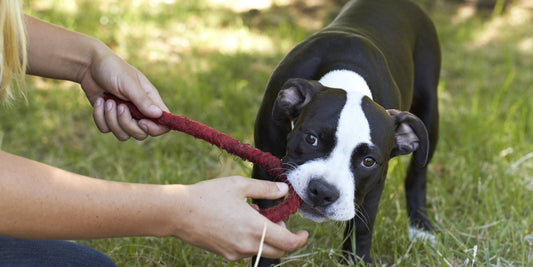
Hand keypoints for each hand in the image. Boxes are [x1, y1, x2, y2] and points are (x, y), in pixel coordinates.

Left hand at [81, 47, 168, 140]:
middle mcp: (139, 111)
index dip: (155, 128)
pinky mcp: (109, 118)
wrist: (89, 66)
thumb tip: (158, 115)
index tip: (142, 122)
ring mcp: (124, 116)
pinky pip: (106, 129)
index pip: (163, 123)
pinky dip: (99, 117)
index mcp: (150, 101)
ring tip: (108, 102)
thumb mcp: (128, 83)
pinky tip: (99, 101)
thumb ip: (143, 100)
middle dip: (127, 124)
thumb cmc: (113, 69)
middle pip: (141, 134)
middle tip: (120, 107)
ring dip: (111, 120)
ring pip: (123, 135)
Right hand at [171, 177, 307, 260]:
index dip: (300, 239)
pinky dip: (251, 240)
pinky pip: (246, 250)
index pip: (289, 243)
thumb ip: (265, 189)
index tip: (303, 232)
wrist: (178, 213)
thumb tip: (284, 191)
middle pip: (278, 251)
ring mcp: (235, 252)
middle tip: (276, 219)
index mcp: (255, 228)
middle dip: (284, 237)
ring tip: (252, 215)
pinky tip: (239, 222)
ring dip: (266, 237)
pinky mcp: (225, 254)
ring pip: (262, 251)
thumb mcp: (239, 185)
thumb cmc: (208, 195)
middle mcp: (247, 244)